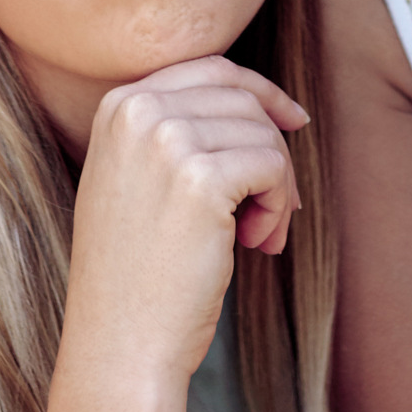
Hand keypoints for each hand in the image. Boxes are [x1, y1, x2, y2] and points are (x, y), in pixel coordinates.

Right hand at [50, 57, 308, 411]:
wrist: (120, 342)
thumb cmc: (137, 272)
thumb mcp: (134, 179)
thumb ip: (173, 131)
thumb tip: (261, 103)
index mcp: (118, 105)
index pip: (210, 69)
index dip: (261, 93)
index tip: (293, 120)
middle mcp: (137, 111)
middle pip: (243, 99)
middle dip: (273, 150)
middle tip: (274, 211)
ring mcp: (166, 141)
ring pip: (263, 134)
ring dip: (277, 189)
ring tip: (258, 238)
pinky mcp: (200, 178)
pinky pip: (272, 168)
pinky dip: (278, 209)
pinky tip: (256, 245)